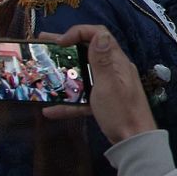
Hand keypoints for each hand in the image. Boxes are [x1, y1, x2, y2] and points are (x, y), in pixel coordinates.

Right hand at [39, 25, 155, 143]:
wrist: (134, 142)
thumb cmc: (122, 112)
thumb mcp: (109, 85)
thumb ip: (102, 61)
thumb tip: (99, 35)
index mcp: (118, 63)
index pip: (100, 36)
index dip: (79, 33)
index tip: (59, 42)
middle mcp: (114, 71)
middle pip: (88, 53)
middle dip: (65, 49)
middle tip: (42, 47)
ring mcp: (109, 87)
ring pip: (83, 75)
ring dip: (63, 74)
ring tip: (41, 71)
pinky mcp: (104, 103)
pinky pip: (83, 98)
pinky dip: (68, 103)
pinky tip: (49, 110)